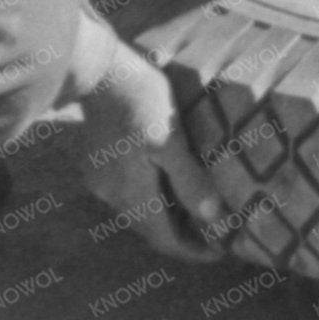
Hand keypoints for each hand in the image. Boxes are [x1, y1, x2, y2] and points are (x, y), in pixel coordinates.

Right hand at [69, 23, 230, 263]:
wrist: (98, 68)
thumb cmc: (141, 99)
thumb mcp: (171, 138)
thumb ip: (189, 180)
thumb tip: (214, 218)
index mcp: (132, 194)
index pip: (165, 240)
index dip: (193, 251)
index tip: (222, 251)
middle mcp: (112, 196)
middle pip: (152, 230)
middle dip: (184, 234)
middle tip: (217, 231)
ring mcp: (101, 180)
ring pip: (140, 212)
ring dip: (168, 216)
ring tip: (199, 209)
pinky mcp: (97, 164)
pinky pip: (129, 193)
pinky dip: (153, 197)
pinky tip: (169, 183)